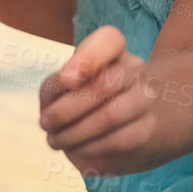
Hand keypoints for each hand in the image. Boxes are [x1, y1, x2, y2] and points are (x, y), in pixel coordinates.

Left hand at [38, 25, 152, 174]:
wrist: (121, 123)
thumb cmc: (79, 98)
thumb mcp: (61, 86)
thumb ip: (55, 85)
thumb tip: (65, 89)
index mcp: (114, 49)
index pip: (110, 40)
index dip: (87, 58)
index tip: (64, 79)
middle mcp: (135, 68)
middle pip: (103, 85)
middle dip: (66, 110)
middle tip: (45, 124)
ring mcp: (145, 98)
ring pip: (111, 116)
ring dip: (75, 134)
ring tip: (55, 141)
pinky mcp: (147, 129)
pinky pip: (117, 142)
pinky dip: (90, 149)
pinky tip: (76, 151)